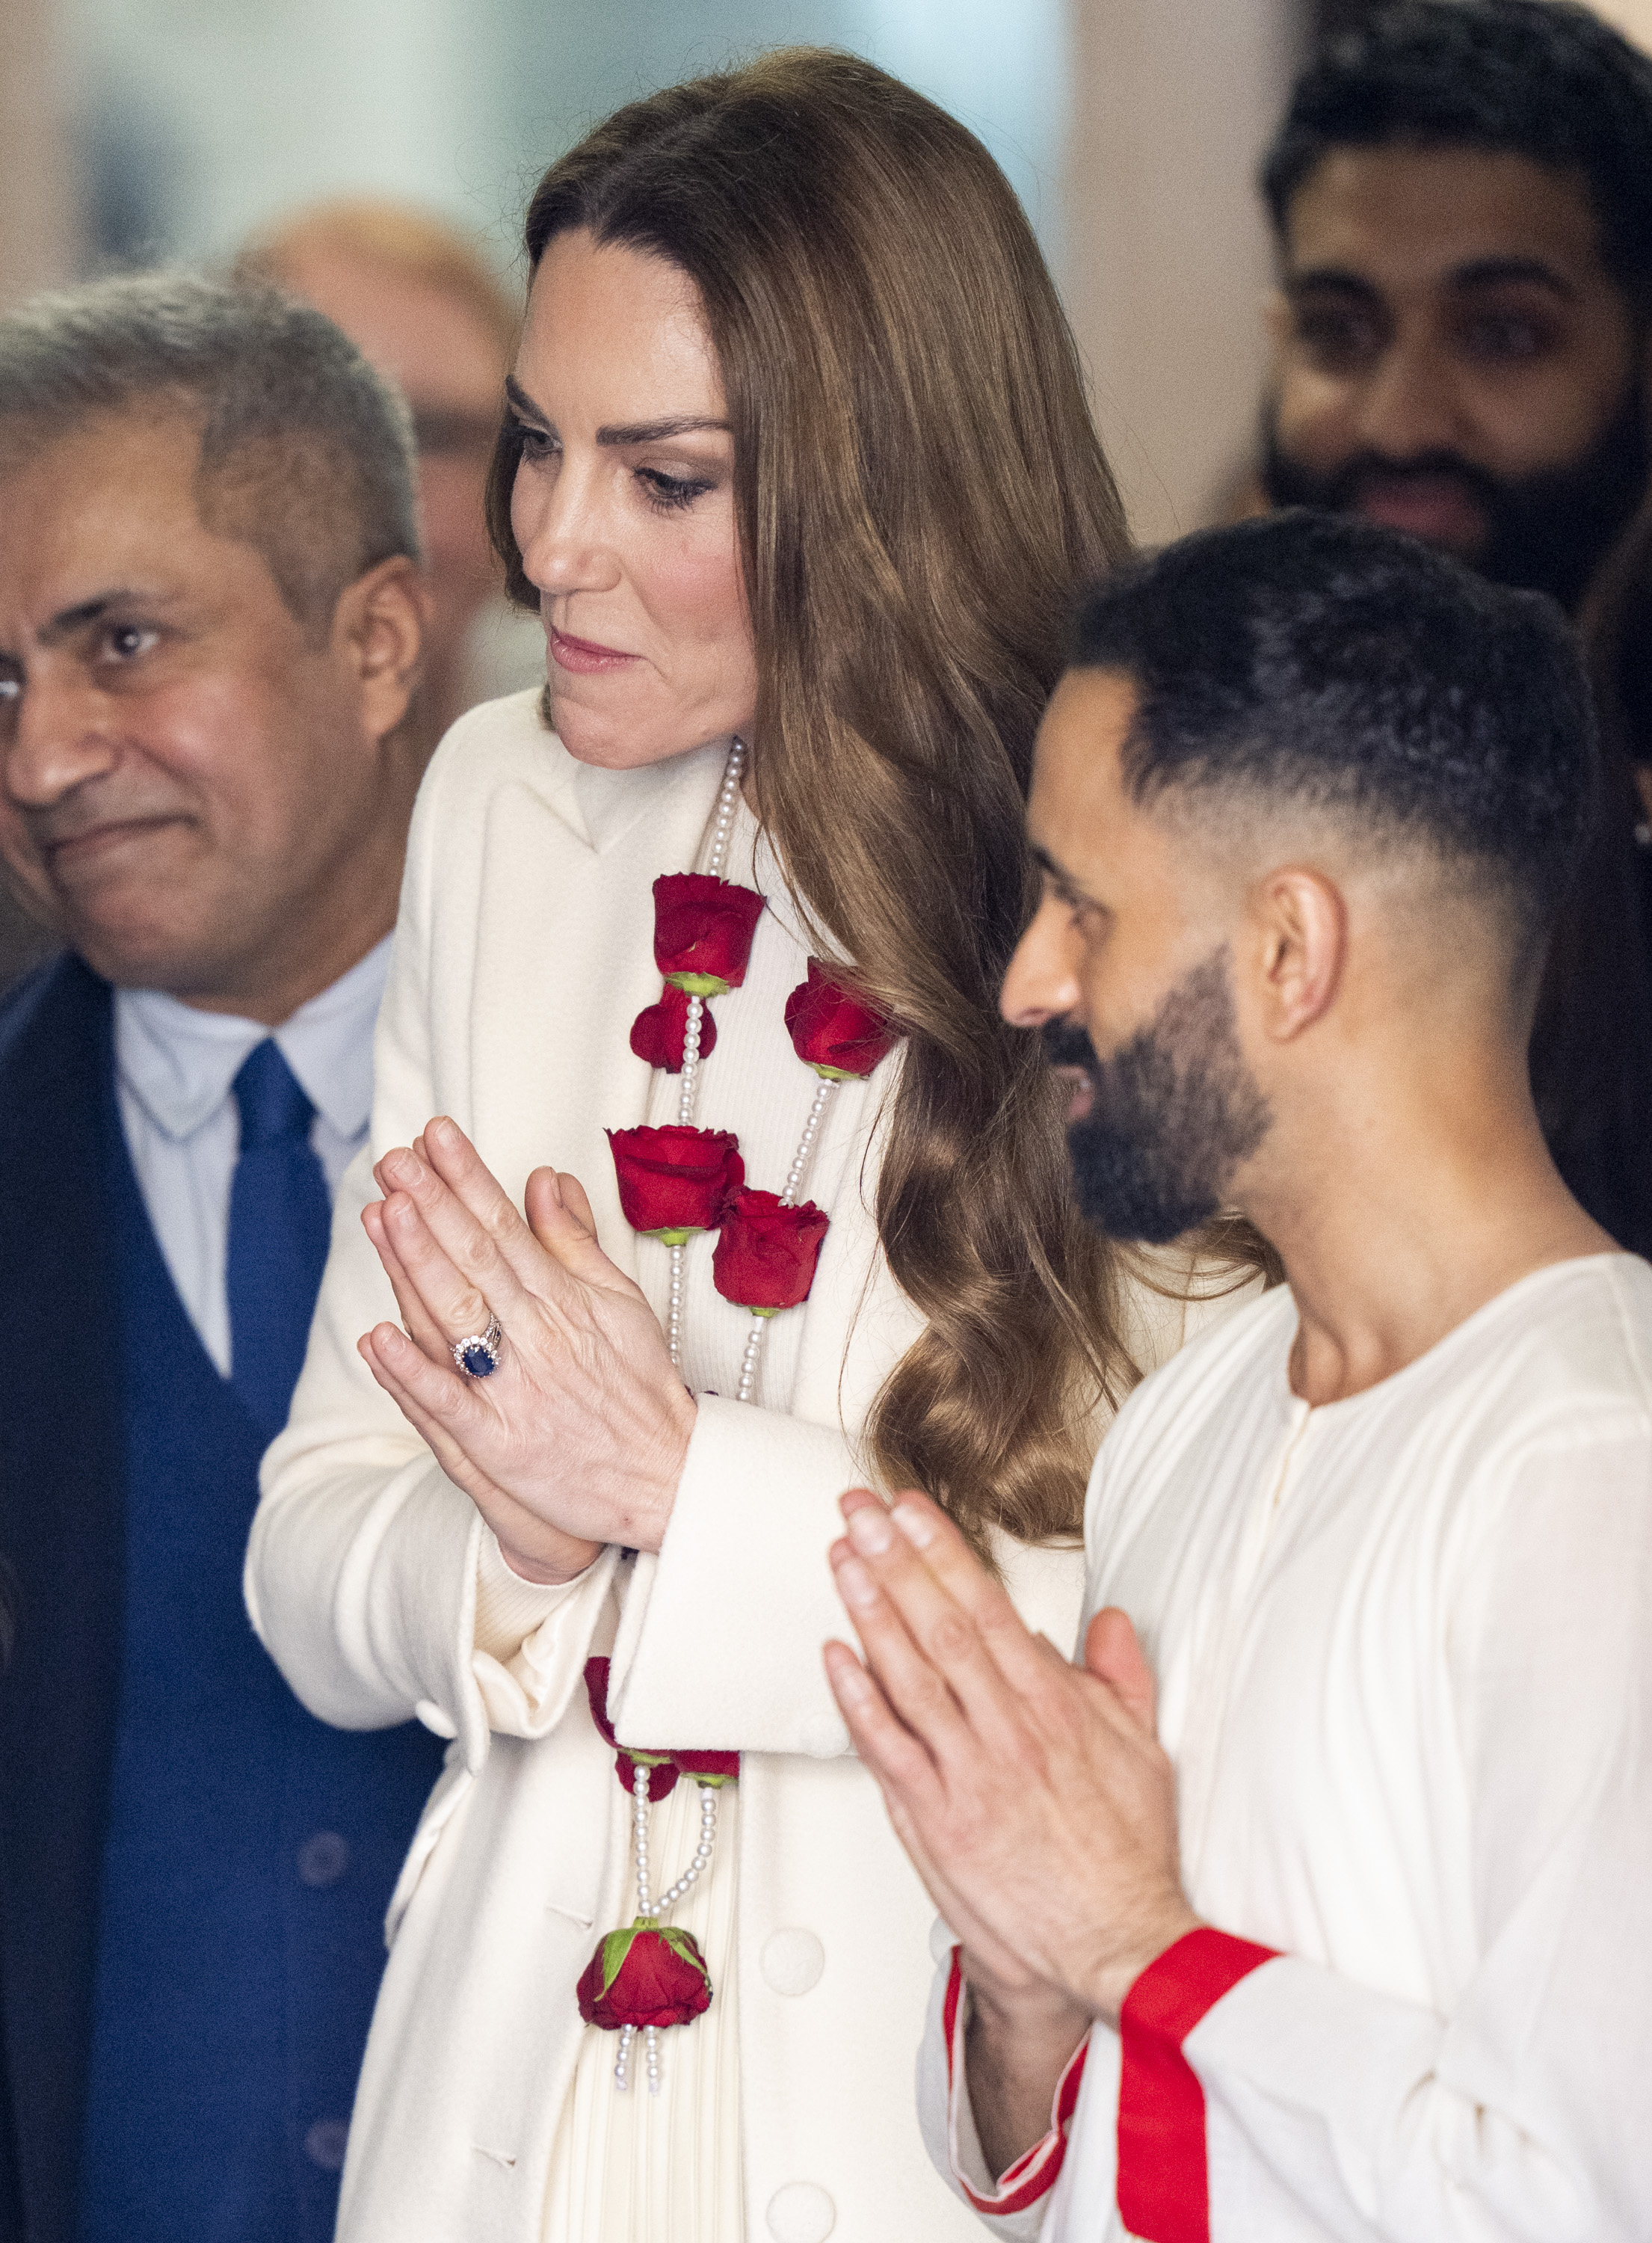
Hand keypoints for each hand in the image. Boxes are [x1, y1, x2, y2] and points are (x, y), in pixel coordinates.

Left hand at [358, 1115, 696, 1581]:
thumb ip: (575, 1240)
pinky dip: (412, 1372)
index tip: (434, 1137)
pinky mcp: (499, 1442)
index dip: (467, 1178)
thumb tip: (544, 1180)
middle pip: (477, 1259)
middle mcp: (539, 1335)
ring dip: (418, 1264)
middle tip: (394, 1159)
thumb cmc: (640, 1386)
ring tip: (384, 1213)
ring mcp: (516, 1388)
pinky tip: (377, 1337)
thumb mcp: (619, 1299)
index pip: (506, 1226)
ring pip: (458, 1316)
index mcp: (566, 1298)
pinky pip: (448, 1403)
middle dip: (432, 1204)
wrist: (667, 1474)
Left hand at [822, 1488, 1198, 2031]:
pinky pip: (889, 1750)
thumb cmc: (1125, 1857)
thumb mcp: (1143, 1751)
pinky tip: (834, 1658)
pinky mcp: (938, 1822)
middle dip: (895, 1561)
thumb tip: (1108, 1622)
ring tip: (841, 1560)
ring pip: (909, 1676)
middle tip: (860, 1512)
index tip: (910, 1510)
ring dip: (869, 1612)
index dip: (942, 1552)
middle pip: (940, 1626)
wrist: (1116, 1946)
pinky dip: (858, 1700)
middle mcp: (1007, 1732)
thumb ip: (1119, 1677)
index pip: (988, 1607)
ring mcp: (967, 1775)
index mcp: (1054, 1706)